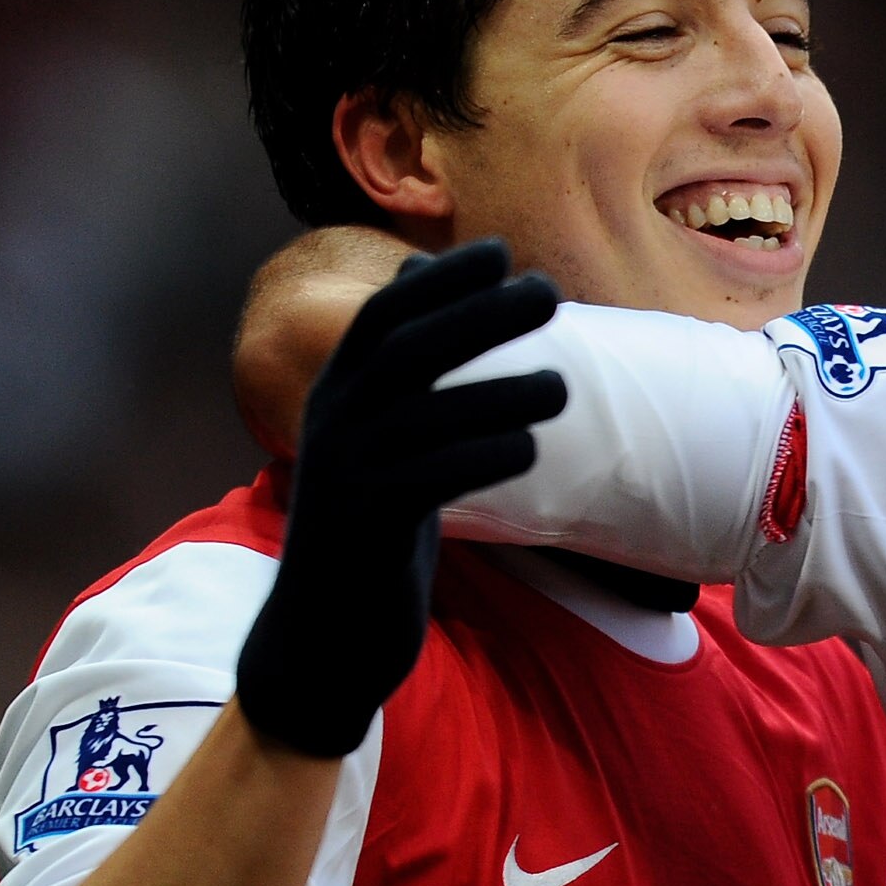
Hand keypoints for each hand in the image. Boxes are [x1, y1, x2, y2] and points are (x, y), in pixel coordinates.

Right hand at [234, 241, 567, 756]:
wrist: (324, 634)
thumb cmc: (369, 527)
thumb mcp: (380, 441)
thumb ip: (400, 371)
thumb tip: (412, 276)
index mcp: (336, 395)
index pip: (384, 315)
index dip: (440, 279)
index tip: (498, 251)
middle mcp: (332, 423)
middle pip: (409, 348)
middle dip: (480, 313)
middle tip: (548, 291)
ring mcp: (346, 473)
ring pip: (429, 413)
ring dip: (502, 391)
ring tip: (561, 386)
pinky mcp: (368, 525)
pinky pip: (433, 476)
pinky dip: (483, 455)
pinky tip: (526, 450)